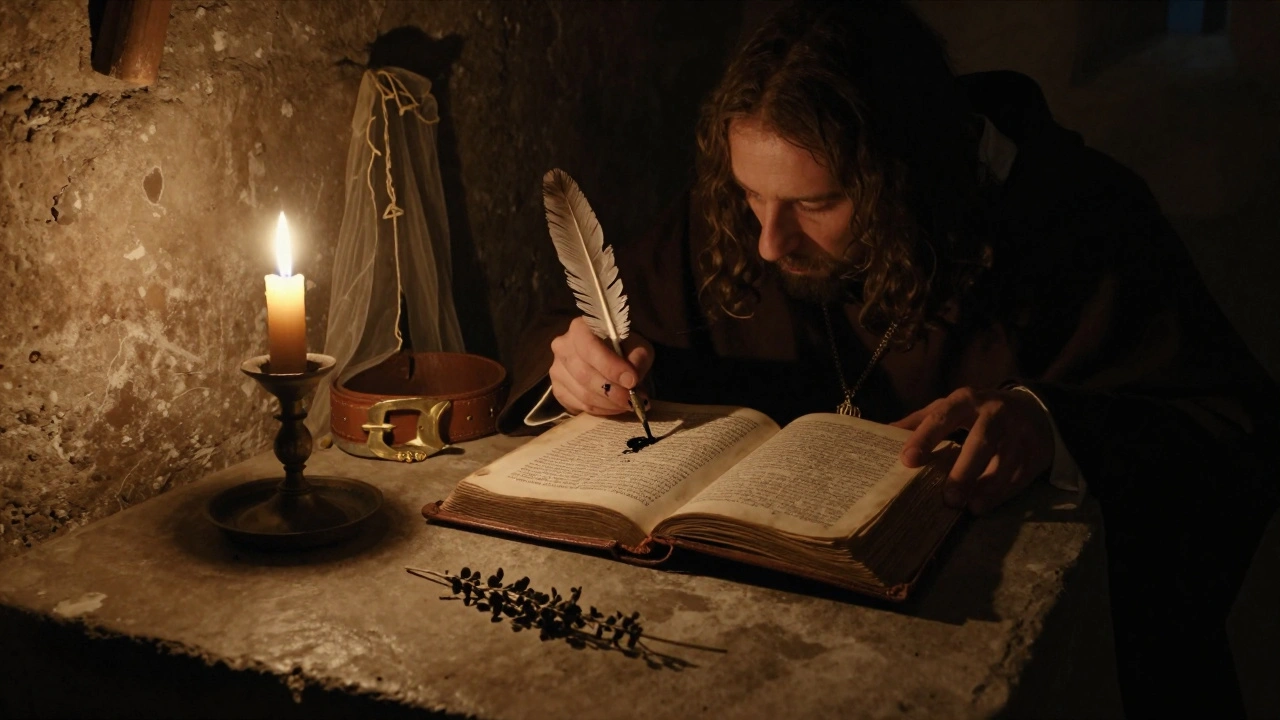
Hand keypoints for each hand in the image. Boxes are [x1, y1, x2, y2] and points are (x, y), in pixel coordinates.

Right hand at [549, 317, 653, 415]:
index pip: (589, 348)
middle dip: (612, 391)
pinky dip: (600, 410)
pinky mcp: (558, 390)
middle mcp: (562, 346)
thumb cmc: (625, 348)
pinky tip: (614, 407)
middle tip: (633, 400)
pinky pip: (579, 406)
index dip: (610, 367)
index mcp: (580, 328)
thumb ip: (637, 359)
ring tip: (627, 404)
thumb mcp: (638, 347)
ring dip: (609, 404)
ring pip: (582, 394)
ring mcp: (556, 370)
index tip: (631, 381)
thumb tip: (631, 380)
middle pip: (584, 375)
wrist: (612, 356)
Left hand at [891, 387, 1053, 514]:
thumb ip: (920, 422)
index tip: (907, 460)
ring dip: (988, 486)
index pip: (942, 416)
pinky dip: (1003, 493)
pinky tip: (985, 505)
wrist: (1033, 411)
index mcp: (966, 400)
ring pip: (1006, 461)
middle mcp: (995, 413)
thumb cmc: (979, 412)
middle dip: (965, 469)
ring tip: (969, 507)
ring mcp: (1019, 432)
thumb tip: (882, 433)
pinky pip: (1020, 475)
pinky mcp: (1036, 451)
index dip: (924, 437)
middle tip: (948, 498)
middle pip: (982, 440)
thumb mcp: (951, 409)